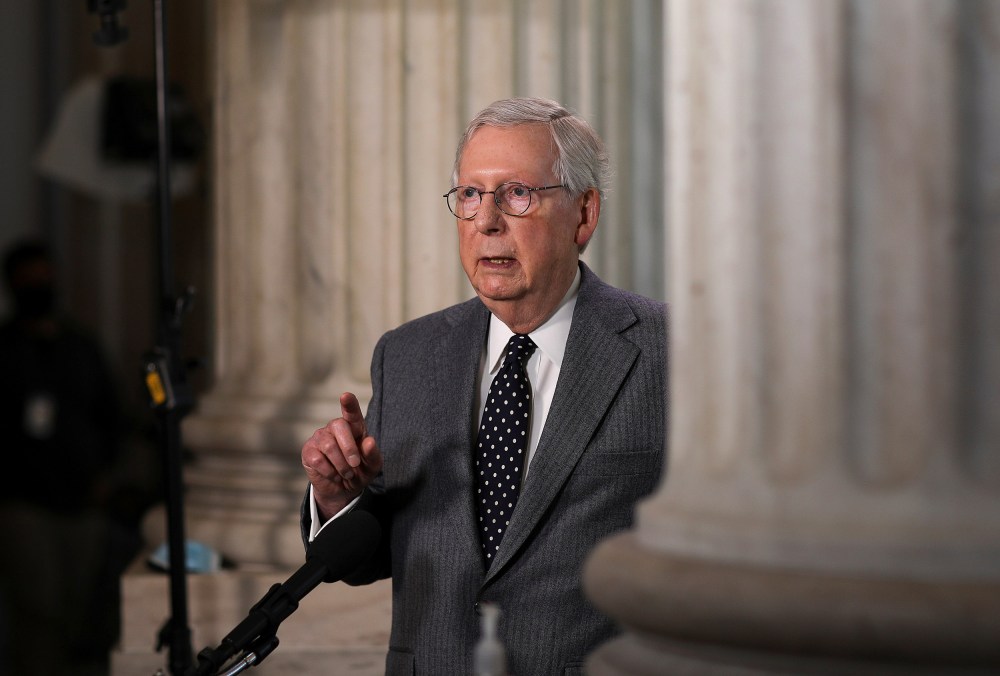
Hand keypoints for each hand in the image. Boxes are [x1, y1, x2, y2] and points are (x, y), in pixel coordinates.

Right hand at [302, 392, 382, 519]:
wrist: (342, 490)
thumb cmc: (359, 472)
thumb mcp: (372, 467)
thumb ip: (373, 455)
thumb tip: (370, 441)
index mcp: (354, 427)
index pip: (351, 412)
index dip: (349, 403)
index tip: (345, 396)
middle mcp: (335, 428)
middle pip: (339, 426)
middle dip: (349, 448)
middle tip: (355, 464)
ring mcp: (320, 438)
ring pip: (329, 445)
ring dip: (341, 465)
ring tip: (347, 474)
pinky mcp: (308, 451)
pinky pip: (318, 459)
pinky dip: (330, 472)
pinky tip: (334, 475)